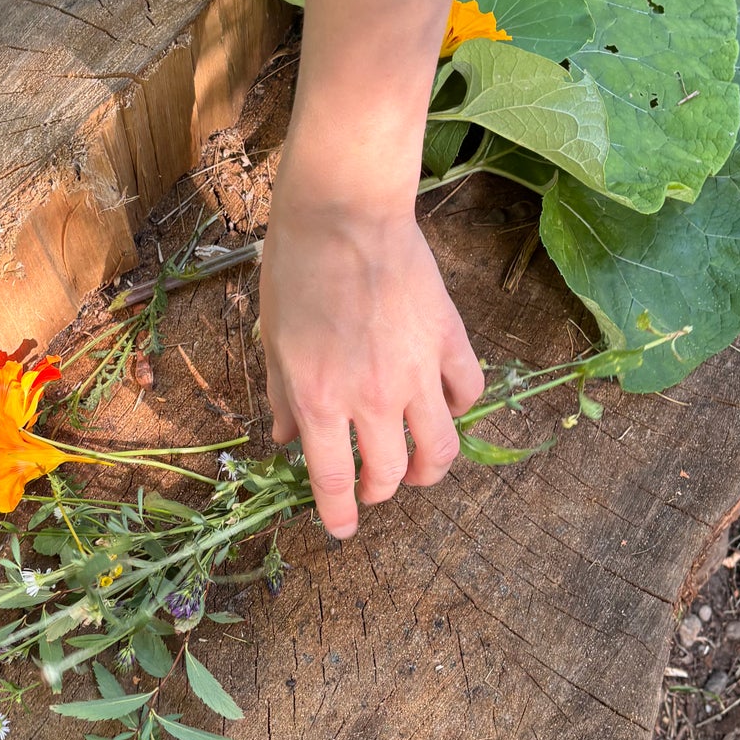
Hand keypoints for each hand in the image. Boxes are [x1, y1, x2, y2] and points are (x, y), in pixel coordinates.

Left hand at [260, 180, 484, 538]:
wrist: (343, 211)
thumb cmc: (296, 267)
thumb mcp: (272, 338)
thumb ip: (282, 394)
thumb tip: (287, 437)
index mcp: (321, 400)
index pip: (335, 481)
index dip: (339, 514)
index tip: (341, 527)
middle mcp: (373, 397)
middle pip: (391, 474)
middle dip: (381, 492)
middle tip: (375, 486)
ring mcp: (417, 371)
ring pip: (441, 449)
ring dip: (430, 469)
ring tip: (421, 467)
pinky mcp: (449, 340)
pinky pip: (467, 393)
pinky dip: (458, 408)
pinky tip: (444, 404)